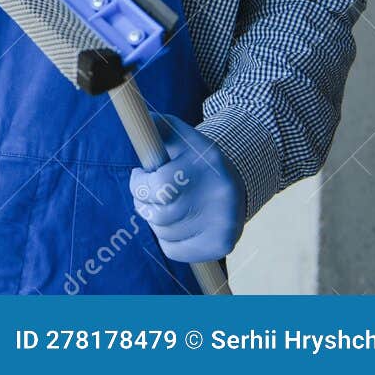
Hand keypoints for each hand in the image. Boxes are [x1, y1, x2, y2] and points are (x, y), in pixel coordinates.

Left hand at [130, 113, 245, 263]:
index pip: (157, 187)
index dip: (138, 184)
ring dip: (156, 220)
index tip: (139, 176)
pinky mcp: (223, 245)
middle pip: (158, 214)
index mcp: (206, 163)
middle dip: (143, 203)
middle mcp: (219, 195)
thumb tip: (138, 123)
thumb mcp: (179, 136)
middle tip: (149, 193)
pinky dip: (168, 239)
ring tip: (168, 205)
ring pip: (163, 233)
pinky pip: (174, 250)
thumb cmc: (194, 159)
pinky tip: (178, 223)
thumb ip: (155, 128)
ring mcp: (224, 224)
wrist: (236, 184)